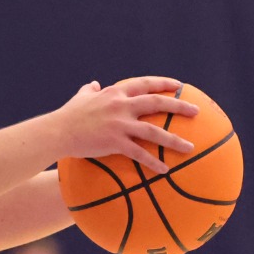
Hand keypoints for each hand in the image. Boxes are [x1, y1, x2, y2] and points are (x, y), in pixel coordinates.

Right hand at [55, 77, 198, 174]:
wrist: (57, 131)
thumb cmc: (68, 116)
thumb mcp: (80, 98)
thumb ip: (89, 90)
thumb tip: (92, 85)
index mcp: (115, 93)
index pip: (144, 84)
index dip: (163, 83)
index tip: (178, 85)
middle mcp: (121, 106)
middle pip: (156, 103)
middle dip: (179, 106)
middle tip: (196, 111)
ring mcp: (119, 124)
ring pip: (153, 131)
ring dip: (173, 139)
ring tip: (190, 147)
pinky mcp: (115, 142)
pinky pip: (139, 153)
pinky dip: (153, 162)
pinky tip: (165, 170)